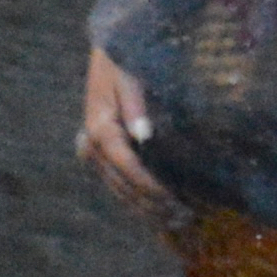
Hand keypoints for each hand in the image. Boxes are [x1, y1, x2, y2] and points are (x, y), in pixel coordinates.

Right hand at [78, 45, 182, 229]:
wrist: (110, 54)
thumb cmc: (125, 60)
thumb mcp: (130, 74)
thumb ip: (135, 104)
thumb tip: (143, 135)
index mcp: (99, 126)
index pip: (126, 165)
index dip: (150, 186)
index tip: (173, 200)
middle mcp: (92, 144)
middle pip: (122, 185)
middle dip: (152, 205)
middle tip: (184, 219)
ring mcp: (95, 152)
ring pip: (120, 191)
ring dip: (147, 210)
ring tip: (178, 222)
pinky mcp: (102, 155)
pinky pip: (119, 185)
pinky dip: (140, 201)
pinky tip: (160, 214)